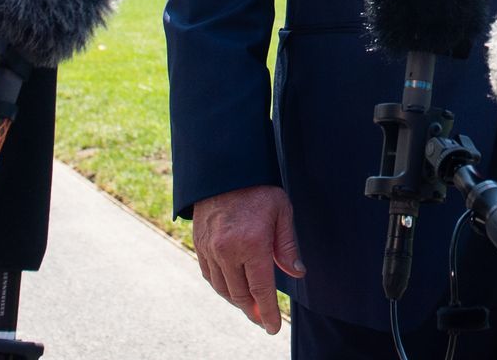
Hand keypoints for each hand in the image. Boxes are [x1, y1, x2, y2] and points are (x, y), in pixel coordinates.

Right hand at [189, 185, 304, 334]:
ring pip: (222, 288)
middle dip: (253, 311)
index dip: (268, 312)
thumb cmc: (258, 189)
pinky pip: (208, 275)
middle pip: (240, 294)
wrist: (223, 169)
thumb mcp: (282, 210)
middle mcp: (228, 251)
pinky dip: (221, 286)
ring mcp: (210, 249)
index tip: (273, 327)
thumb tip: (297, 273)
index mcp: (252, 244)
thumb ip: (288, 245)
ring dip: (237, 301)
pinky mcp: (199, 245)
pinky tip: (231, 288)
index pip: (261, 289)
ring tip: (250, 306)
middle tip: (263, 320)